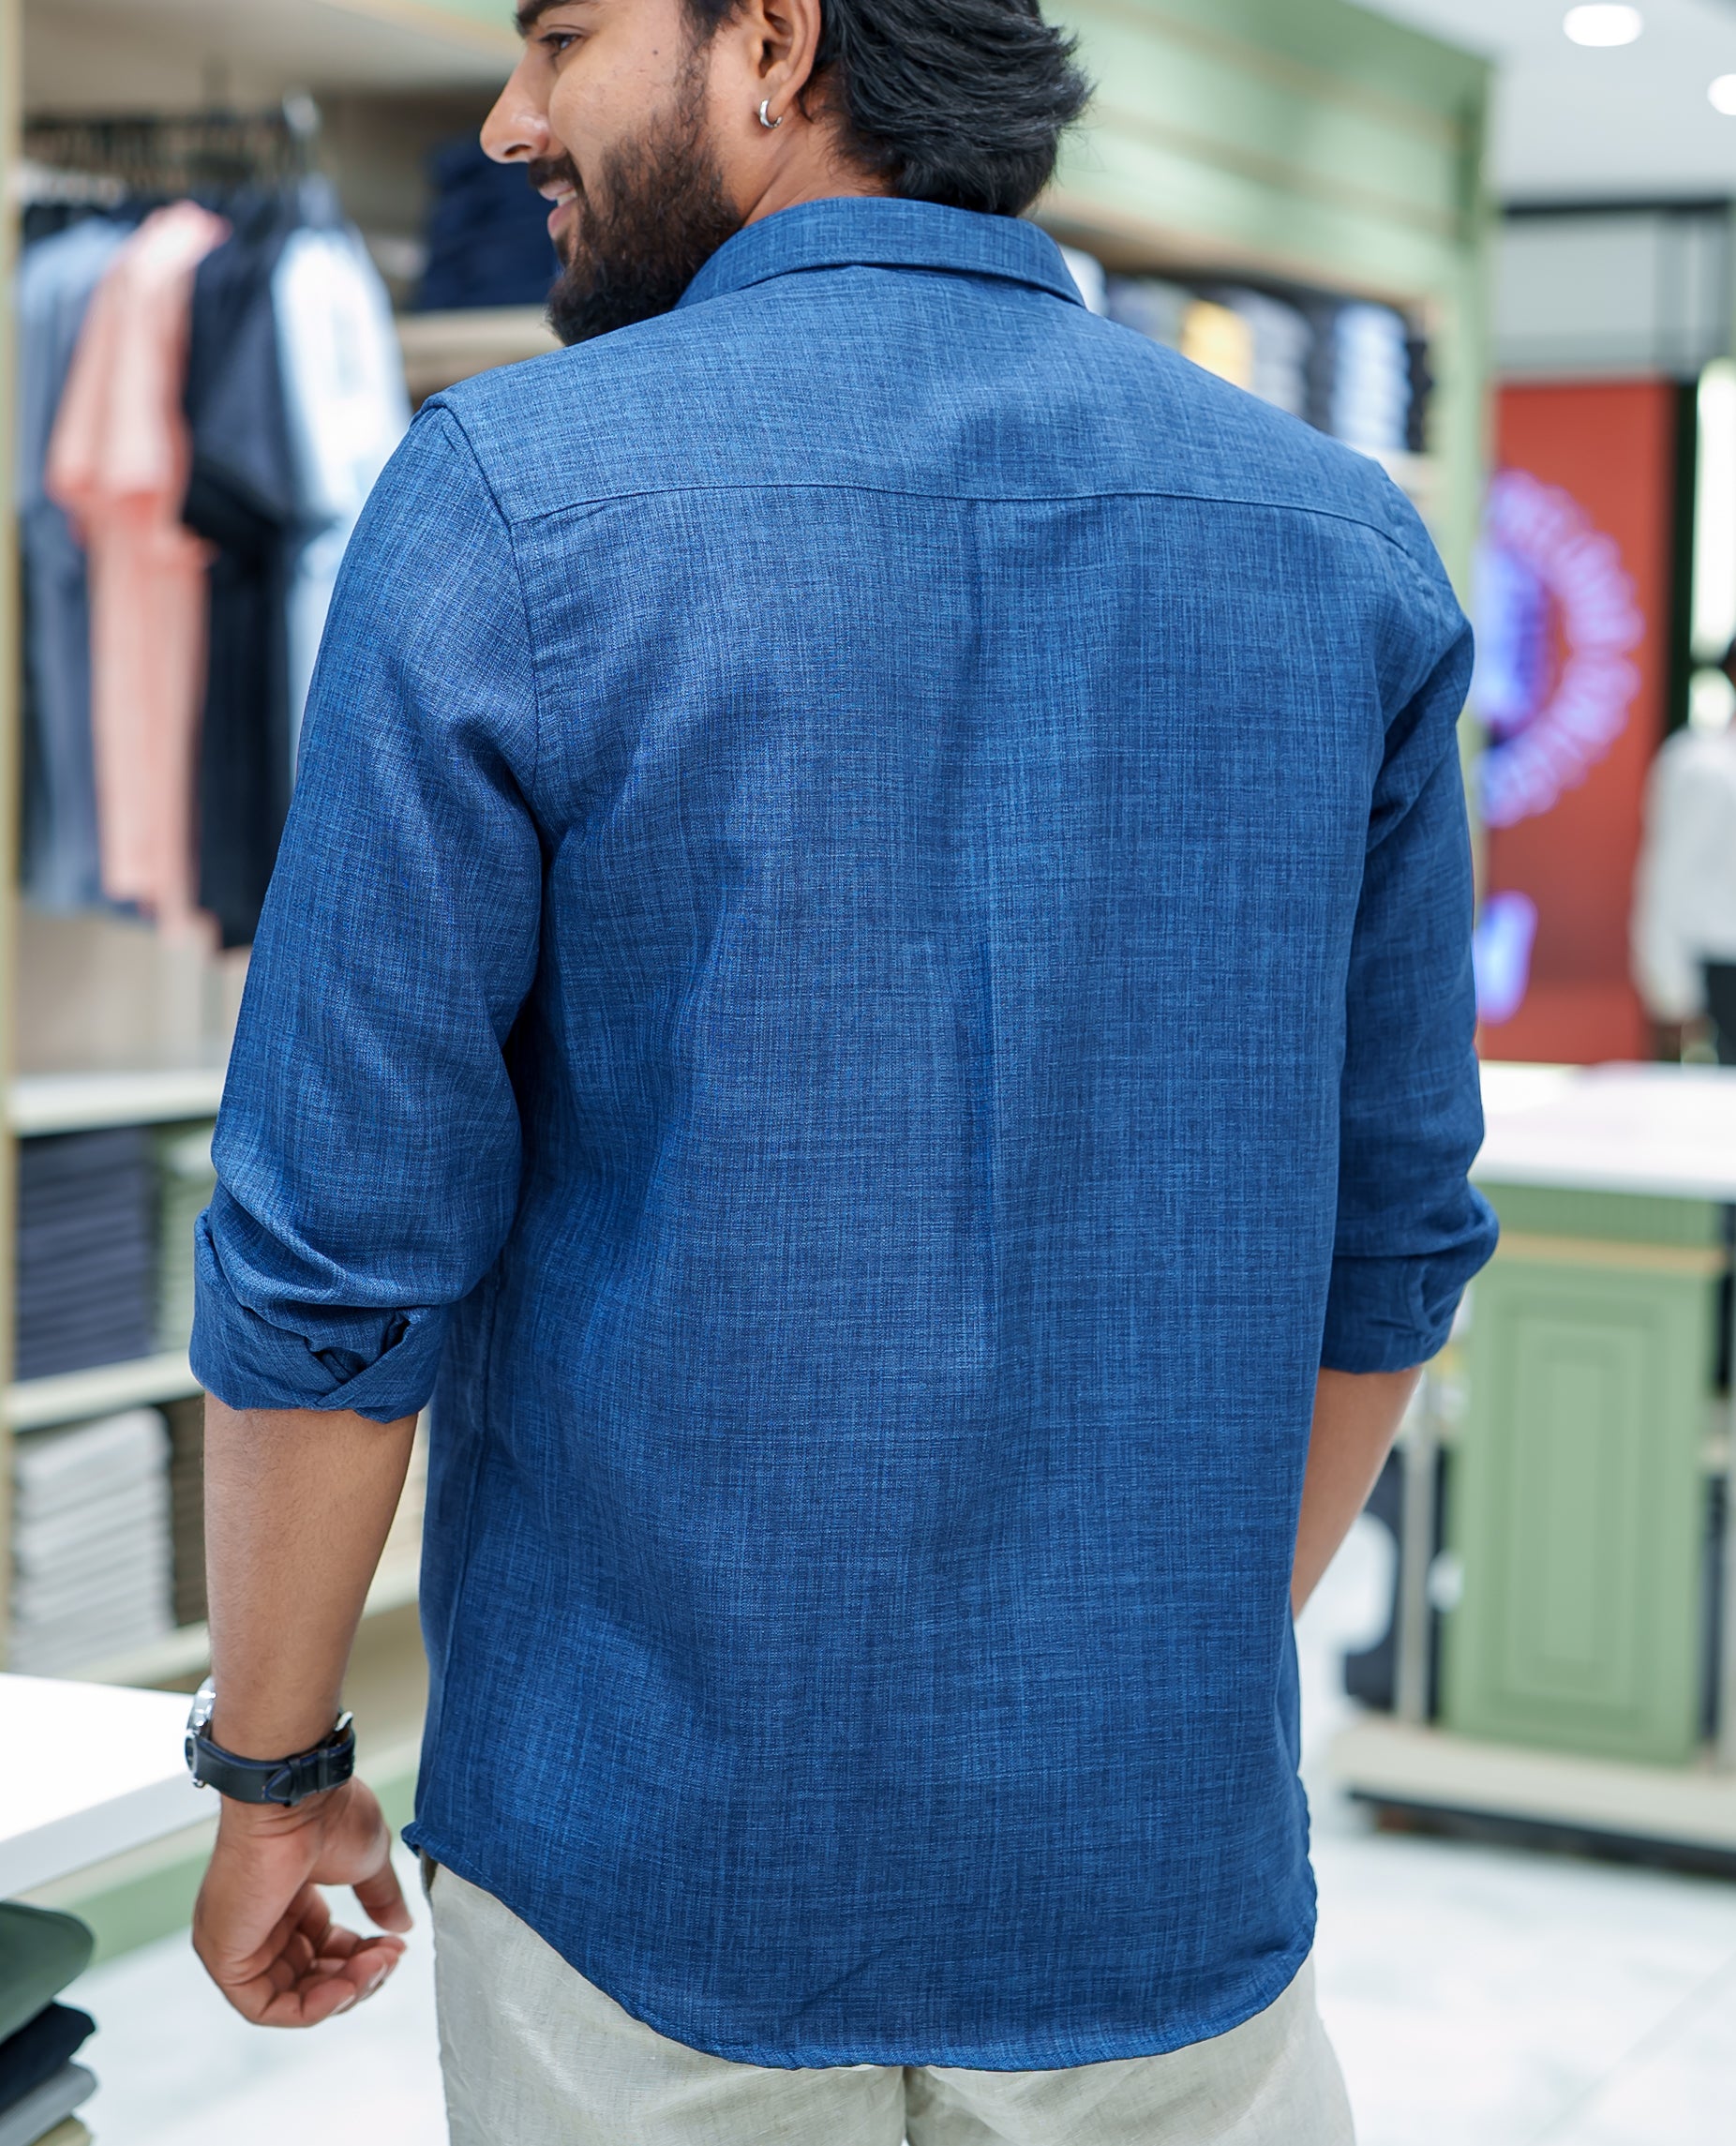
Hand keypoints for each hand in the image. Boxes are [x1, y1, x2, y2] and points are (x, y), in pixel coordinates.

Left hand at [192, 1777, 412, 2026]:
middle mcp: (256, 1922)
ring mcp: (238, 1942)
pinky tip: (345, 1985)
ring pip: (290, 1998)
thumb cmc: (326, 1812)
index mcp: (284, 1897)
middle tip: (389, 1959)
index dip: (359, 1957)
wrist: (297, 1797)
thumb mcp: (366, 1860)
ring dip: (342, 1992)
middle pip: (308, 1978)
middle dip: (356, 1977)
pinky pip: (265, 2007)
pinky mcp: (225, 1958)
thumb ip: (380, 1897)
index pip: (319, 1950)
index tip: (394, 1947)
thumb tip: (401, 1928)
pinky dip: (310, 2008)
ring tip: (376, 1965)